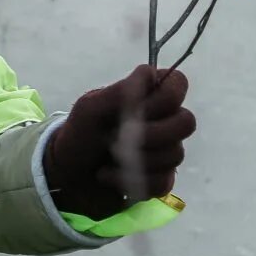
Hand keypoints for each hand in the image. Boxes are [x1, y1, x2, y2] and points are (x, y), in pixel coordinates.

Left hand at [46, 65, 195, 219]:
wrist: (68, 175)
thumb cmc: (79, 134)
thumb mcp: (90, 108)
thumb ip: (120, 92)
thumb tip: (149, 74)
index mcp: (145, 95)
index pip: (177, 83)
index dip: (165, 97)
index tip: (138, 108)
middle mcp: (161, 120)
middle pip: (186, 122)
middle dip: (152, 133)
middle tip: (120, 138)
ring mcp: (165, 150)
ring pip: (175, 154)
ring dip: (136, 159)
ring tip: (109, 158)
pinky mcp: (161, 178)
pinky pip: (164, 181)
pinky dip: (132, 181)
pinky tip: (110, 176)